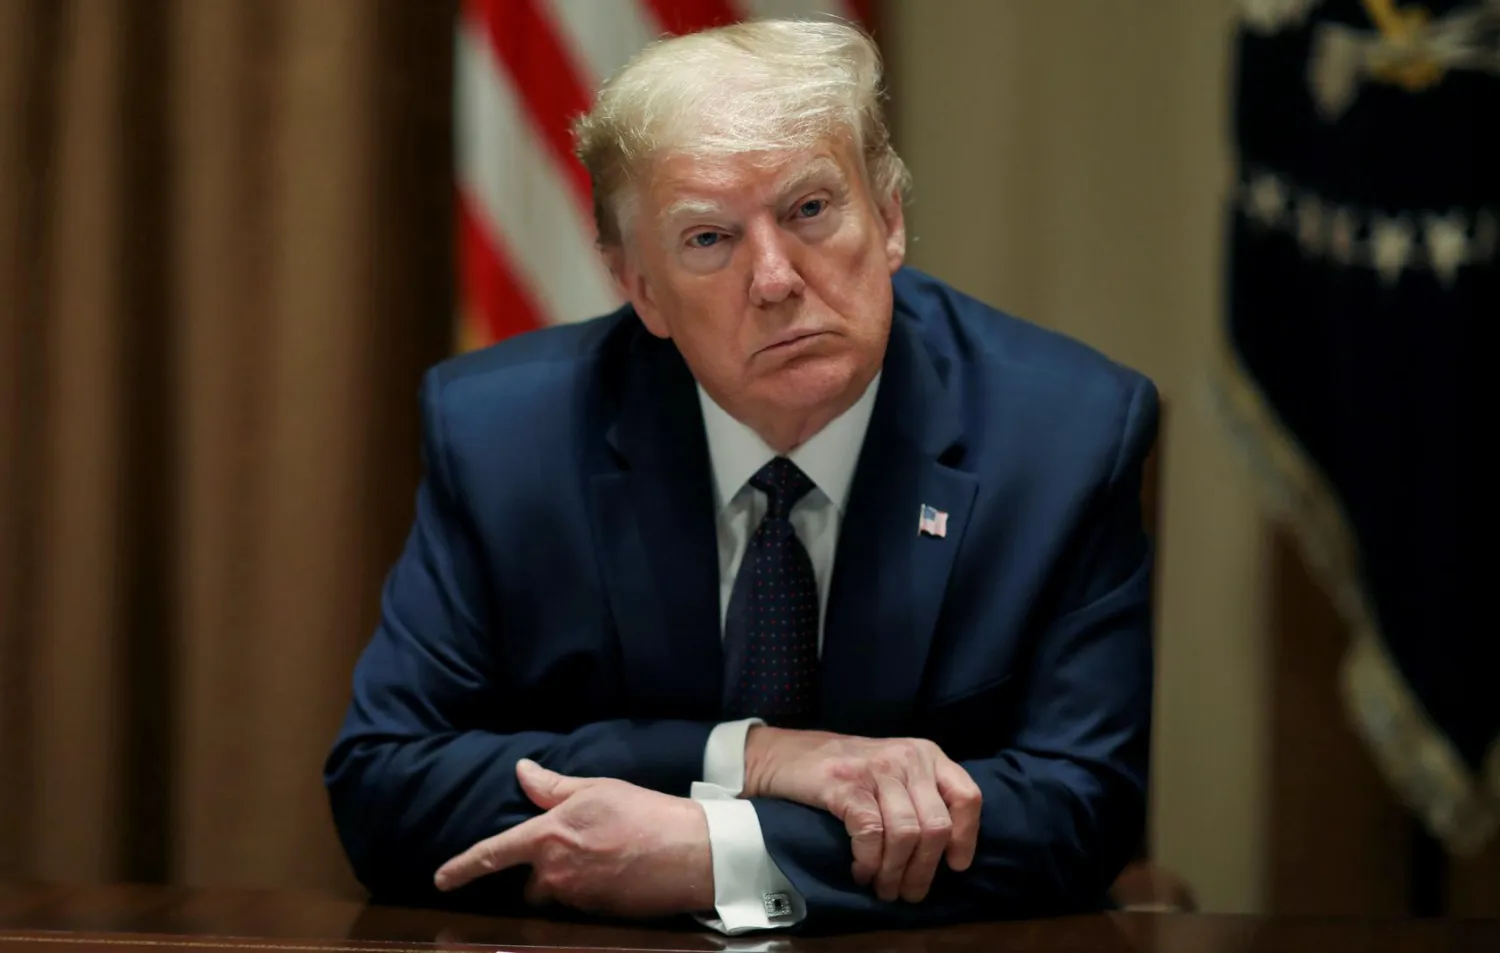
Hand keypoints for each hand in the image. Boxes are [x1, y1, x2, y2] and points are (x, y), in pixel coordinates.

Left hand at [434, 759, 713, 917]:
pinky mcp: (598, 914)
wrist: (690, 853)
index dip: (462, 867)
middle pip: (530, 882)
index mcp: (548, 837)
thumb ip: (552, 788)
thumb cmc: (644, 813)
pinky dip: (591, 887)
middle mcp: (555, 873)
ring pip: (557, 892)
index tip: (440, 879)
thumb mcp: (596, 789)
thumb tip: (522, 771)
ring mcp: (576, 898)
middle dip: (542, 871)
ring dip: (568, 878)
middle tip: (574, 847)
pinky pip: (581, 902)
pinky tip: (616, 869)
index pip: (493, 853)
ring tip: (604, 855)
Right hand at [743, 727, 981, 902]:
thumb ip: (922, 796)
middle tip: (907, 892)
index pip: (968, 797)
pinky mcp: (847, 785)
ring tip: (882, 888)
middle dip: (924, 869)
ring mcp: (877, 770)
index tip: (954, 865)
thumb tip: (947, 851)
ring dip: (895, 872)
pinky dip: (869, 861)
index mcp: (927, 755)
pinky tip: (860, 871)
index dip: (966, 837)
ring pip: (906, 835)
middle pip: (936, 826)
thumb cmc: (846, 771)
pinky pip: (871, 833)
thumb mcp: (894, 771)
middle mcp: (908, 758)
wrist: (787, 754)